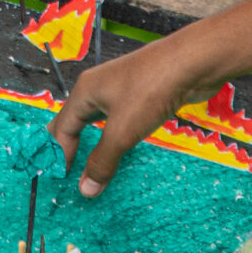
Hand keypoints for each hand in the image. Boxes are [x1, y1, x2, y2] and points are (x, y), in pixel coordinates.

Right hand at [47, 32, 223, 197]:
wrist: (192, 62)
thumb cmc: (150, 91)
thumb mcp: (122, 131)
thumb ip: (102, 161)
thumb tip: (85, 190)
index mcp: (85, 92)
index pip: (62, 128)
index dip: (59, 154)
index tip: (60, 180)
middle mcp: (98, 87)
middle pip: (74, 118)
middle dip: (67, 143)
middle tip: (64, 169)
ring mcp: (120, 88)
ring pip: (97, 118)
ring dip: (92, 140)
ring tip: (88, 160)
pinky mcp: (141, 92)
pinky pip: (119, 117)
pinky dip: (114, 135)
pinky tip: (121, 144)